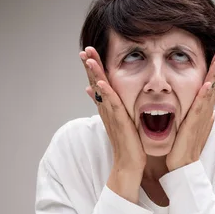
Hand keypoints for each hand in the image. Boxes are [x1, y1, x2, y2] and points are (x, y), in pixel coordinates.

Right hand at [80, 47, 146, 175]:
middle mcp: (106, 110)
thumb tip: (97, 94)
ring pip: (101, 91)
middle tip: (85, 48)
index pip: (98, 83)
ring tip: (88, 58)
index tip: (89, 51)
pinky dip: (105, 93)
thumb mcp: (119, 122)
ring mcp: (111, 116)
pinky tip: (101, 82)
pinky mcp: (119, 122)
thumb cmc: (127, 144)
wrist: (128, 165)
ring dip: (94, 74)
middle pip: (95, 83)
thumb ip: (111, 107)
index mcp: (107, 108)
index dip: (93, 67)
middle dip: (90, 65)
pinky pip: (112, 105)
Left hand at [166, 50, 214, 171]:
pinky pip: (200, 108)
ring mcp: (201, 119)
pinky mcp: (194, 125)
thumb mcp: (194, 128)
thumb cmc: (186, 149)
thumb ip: (203, 117)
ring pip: (209, 94)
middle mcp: (205, 114)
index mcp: (203, 113)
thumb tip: (212, 109)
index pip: (211, 88)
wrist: (183, 166)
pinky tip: (209, 84)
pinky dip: (205, 96)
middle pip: (214, 87)